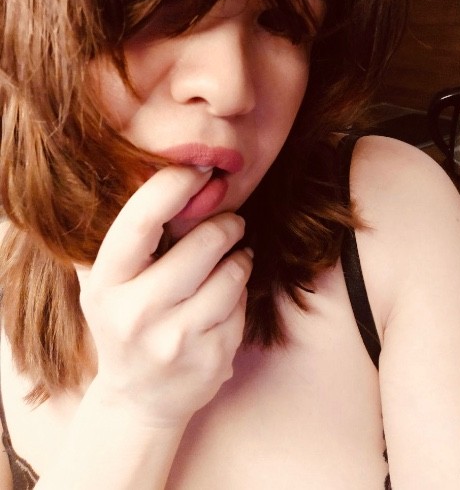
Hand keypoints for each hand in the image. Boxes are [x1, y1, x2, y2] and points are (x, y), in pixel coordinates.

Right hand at [77, 166, 251, 427]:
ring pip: (232, 275)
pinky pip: (242, 306)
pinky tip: (226, 298)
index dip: (175, 186)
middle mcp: (136, 314)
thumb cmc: (124, 322)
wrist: (137, 400)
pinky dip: (241, 294)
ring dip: (240, 259)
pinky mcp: (210, 360)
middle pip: (203, 245)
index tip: (200, 170)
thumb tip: (160, 171)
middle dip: (226, 224)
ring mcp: (175, 341)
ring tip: (235, 257)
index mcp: (106, 284)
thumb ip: (126, 236)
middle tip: (232, 221)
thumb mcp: (107, 282)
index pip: (141, 222)